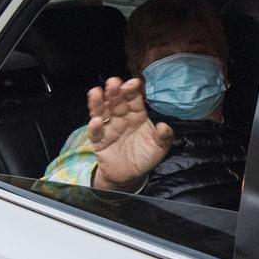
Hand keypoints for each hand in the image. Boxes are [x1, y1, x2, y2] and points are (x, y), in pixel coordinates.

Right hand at [87, 77, 172, 191]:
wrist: (130, 175)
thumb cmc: (145, 156)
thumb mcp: (159, 148)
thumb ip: (163, 137)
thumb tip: (164, 126)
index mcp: (137, 115)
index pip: (134, 100)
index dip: (133, 91)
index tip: (134, 83)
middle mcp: (121, 118)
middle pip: (116, 102)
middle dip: (114, 91)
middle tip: (114, 82)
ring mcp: (109, 128)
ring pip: (101, 112)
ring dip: (98, 103)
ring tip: (96, 93)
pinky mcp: (99, 141)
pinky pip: (95, 133)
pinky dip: (94, 127)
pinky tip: (96, 121)